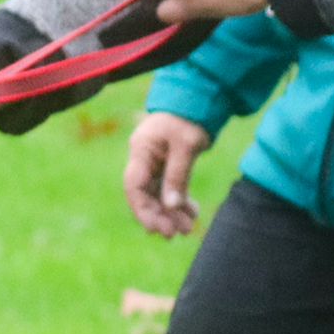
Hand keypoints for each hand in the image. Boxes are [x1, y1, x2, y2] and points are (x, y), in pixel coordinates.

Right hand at [122, 111, 209, 235]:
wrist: (200, 99)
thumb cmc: (190, 117)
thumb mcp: (186, 145)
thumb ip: (177, 176)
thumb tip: (171, 207)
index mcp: (140, 150)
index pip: (134, 186)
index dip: (142, 210)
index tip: (156, 228)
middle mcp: (143, 159)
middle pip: (144, 195)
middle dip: (160, 216)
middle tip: (175, 234)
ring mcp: (154, 163)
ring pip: (158, 195)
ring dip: (171, 213)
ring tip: (187, 228)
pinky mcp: (166, 165)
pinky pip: (169, 189)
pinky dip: (179, 202)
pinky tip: (192, 212)